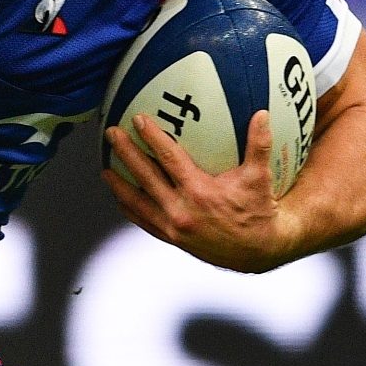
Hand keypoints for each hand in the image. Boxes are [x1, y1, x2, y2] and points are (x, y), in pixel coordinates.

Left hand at [102, 110, 301, 272]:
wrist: (259, 251)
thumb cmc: (259, 211)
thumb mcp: (259, 177)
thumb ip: (258, 144)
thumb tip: (262, 114)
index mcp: (200, 192)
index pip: (169, 159)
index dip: (152, 137)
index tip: (138, 119)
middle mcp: (182, 211)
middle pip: (145, 176)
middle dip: (126, 153)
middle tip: (111, 134)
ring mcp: (174, 228)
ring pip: (138, 202)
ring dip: (119, 184)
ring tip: (104, 169)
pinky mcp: (173, 239)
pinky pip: (144, 222)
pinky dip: (130, 209)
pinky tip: (121, 198)